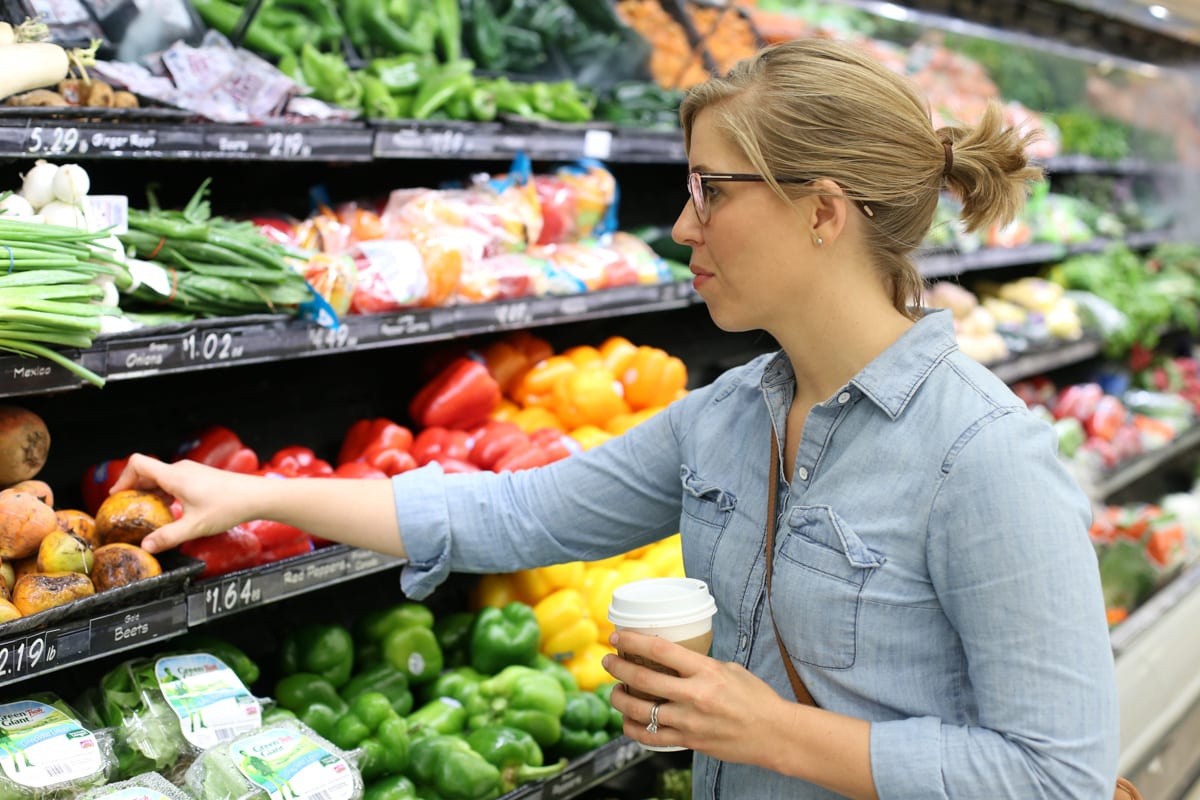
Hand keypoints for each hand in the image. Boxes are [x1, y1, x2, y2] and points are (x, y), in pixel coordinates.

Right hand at [111, 453, 259, 552]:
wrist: (256, 496)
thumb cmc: (229, 507)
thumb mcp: (195, 526)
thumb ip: (168, 536)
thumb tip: (146, 546)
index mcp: (174, 476)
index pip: (138, 464)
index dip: (123, 477)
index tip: (117, 496)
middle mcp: (181, 469)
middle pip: (147, 472)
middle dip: (134, 489)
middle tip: (127, 510)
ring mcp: (192, 472)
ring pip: (161, 478)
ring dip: (150, 492)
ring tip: (145, 513)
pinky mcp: (200, 477)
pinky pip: (174, 481)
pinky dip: (165, 493)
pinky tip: (169, 511)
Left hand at [601, 630, 792, 764]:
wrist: (774, 733)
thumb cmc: (755, 697)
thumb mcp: (729, 669)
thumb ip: (700, 665)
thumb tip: (675, 658)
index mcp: (706, 671)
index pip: (660, 650)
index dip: (633, 641)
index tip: (617, 636)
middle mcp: (694, 695)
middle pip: (643, 678)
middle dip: (618, 667)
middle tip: (608, 660)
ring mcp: (689, 721)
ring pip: (640, 710)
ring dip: (619, 699)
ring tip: (614, 691)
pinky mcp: (689, 741)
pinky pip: (651, 738)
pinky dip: (633, 729)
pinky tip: (627, 721)